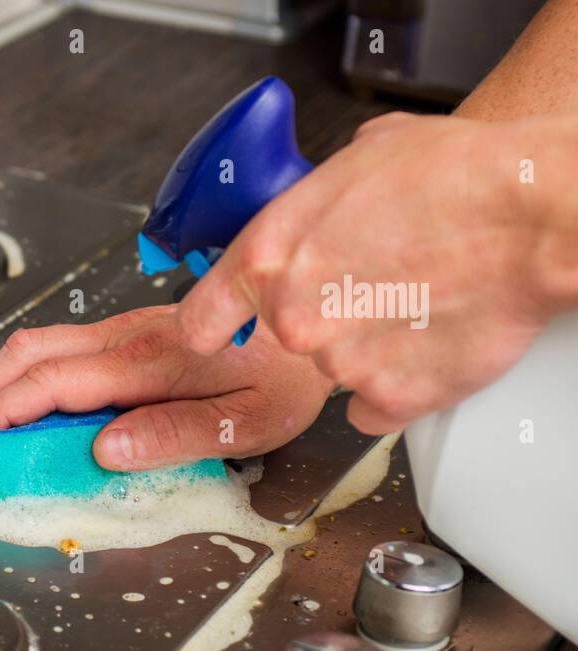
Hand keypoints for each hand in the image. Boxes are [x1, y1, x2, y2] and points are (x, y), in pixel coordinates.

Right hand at [0, 304, 332, 469]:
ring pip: (33, 345)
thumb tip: (106, 450)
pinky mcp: (125, 335)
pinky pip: (53, 348)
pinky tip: (5, 398)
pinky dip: (14, 374)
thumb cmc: (285, 375)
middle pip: (26, 355)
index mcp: (146, 362)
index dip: (1, 412)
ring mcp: (121, 331)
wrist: (310, 318)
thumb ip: (175, 436)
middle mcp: (123, 338)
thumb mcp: (246, 422)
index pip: (52, 383)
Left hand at [176, 110, 577, 433]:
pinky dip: (400, 387)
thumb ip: (314, 202)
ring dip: (369, 348)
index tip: (227, 332)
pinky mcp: (391, 399)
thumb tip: (315, 210)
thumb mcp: (359, 159)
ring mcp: (339, 365)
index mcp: (267, 258)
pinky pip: (377, 407)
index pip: (201, 321)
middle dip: (323, 319)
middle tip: (377, 287)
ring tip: (420, 302)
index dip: (219, 326)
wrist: (533, 215)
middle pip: (286, 340)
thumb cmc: (457, 178)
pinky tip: (429, 345)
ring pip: (338, 369)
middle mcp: (292, 318)